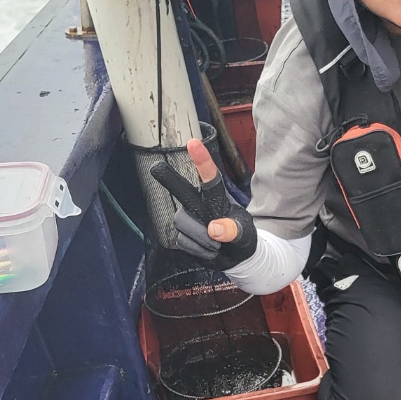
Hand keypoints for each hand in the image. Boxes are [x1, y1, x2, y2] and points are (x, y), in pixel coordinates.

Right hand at [150, 138, 256, 270]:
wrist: (236, 257)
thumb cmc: (242, 238)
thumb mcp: (244, 235)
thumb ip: (232, 231)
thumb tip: (213, 229)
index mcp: (218, 199)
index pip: (210, 178)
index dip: (201, 160)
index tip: (192, 142)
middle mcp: (199, 205)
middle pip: (183, 191)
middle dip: (170, 179)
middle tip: (155, 167)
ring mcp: (189, 219)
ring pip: (185, 225)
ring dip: (202, 240)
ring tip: (216, 244)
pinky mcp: (181, 235)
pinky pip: (184, 242)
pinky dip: (198, 250)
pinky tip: (207, 249)